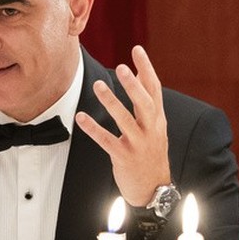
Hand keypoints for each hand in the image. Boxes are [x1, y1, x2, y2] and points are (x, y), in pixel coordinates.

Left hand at [74, 45, 171, 205]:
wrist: (154, 189)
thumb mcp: (155, 128)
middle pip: (144, 103)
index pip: (154, 90)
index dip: (146, 69)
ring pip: (125, 120)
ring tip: (97, 85)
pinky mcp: (124, 157)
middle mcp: (151, 130)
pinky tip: (81, 117)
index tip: (137, 50)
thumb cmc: (151, 154)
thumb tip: (139, 74)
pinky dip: (93, 129)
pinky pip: (107, 140)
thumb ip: (147, 103)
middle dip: (133, 85)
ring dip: (111, 102)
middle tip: (121, 67)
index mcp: (157, 120)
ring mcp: (138, 144)